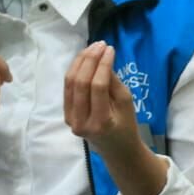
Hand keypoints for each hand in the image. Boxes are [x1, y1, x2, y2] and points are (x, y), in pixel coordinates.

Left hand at [63, 41, 140, 156]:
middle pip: (80, 82)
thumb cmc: (126, 127)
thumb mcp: (127, 105)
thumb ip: (113, 83)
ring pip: (70, 82)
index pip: (97, 87)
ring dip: (80, 62)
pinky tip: (84, 59)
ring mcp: (70, 119)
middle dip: (89, 60)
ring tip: (92, 48)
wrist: (115, 149)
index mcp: (100, 123)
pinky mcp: (66, 113)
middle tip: (100, 45)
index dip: (102, 64)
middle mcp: (81, 122)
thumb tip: (102, 58)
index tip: (110, 49)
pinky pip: (68, 88)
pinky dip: (75, 71)